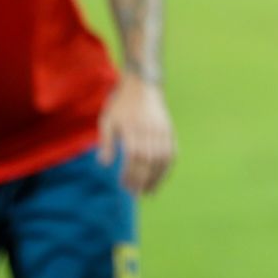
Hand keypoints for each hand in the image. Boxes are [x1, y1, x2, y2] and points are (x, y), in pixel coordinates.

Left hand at [99, 72, 175, 193]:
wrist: (143, 84)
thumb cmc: (122, 103)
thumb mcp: (107, 120)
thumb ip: (106, 142)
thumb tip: (104, 164)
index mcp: (133, 129)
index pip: (134, 157)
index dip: (130, 174)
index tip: (124, 185)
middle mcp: (150, 131)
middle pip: (149, 161)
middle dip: (143, 180)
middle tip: (136, 193)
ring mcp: (162, 131)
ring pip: (163, 159)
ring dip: (157, 177)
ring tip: (150, 191)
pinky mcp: (170, 130)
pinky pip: (172, 152)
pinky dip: (168, 167)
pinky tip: (162, 177)